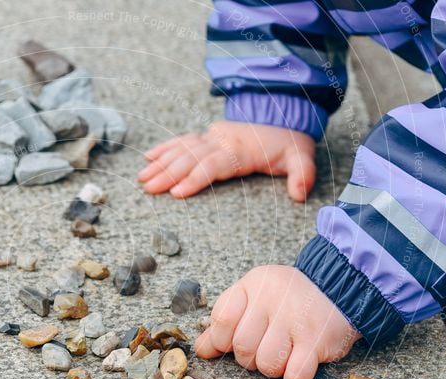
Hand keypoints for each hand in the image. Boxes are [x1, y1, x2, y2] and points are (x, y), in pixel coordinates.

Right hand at [137, 121, 315, 200]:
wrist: (284, 118)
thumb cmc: (289, 146)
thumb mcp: (302, 158)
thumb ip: (302, 175)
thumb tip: (299, 193)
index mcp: (241, 150)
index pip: (214, 164)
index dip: (196, 178)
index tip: (177, 193)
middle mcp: (222, 141)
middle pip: (191, 158)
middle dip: (168, 173)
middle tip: (150, 189)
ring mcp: (212, 137)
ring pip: (182, 149)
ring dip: (161, 163)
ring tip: (142, 178)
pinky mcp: (206, 136)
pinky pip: (182, 140)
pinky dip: (164, 148)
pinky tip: (148, 157)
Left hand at [194, 265, 360, 378]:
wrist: (341, 287)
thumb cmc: (288, 298)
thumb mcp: (253, 298)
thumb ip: (225, 323)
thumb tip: (201, 351)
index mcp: (252, 286)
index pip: (222, 320)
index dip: (223, 339)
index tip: (234, 341)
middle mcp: (272, 300)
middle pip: (242, 347)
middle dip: (249, 357)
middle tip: (263, 348)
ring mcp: (296, 320)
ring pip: (266, 363)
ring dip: (272, 368)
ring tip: (282, 355)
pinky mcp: (318, 340)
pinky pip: (295, 374)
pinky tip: (297, 368)